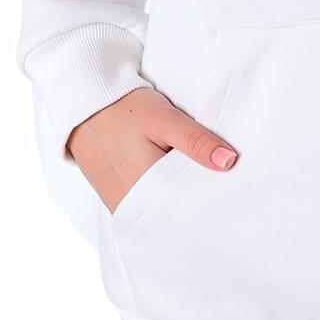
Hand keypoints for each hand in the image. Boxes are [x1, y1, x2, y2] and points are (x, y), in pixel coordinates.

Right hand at [67, 86, 239, 215]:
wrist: (85, 105)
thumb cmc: (125, 109)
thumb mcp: (164, 119)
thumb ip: (195, 140)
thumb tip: (229, 162)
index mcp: (144, 189)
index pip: (188, 209)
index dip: (211, 200)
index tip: (233, 191)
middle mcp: (130, 205)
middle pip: (174, 214)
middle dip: (198, 204)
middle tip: (223, 188)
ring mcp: (121, 205)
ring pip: (160, 213)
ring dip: (180, 201)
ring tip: (203, 186)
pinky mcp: (116, 200)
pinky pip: (145, 209)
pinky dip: (162, 200)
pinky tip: (177, 185)